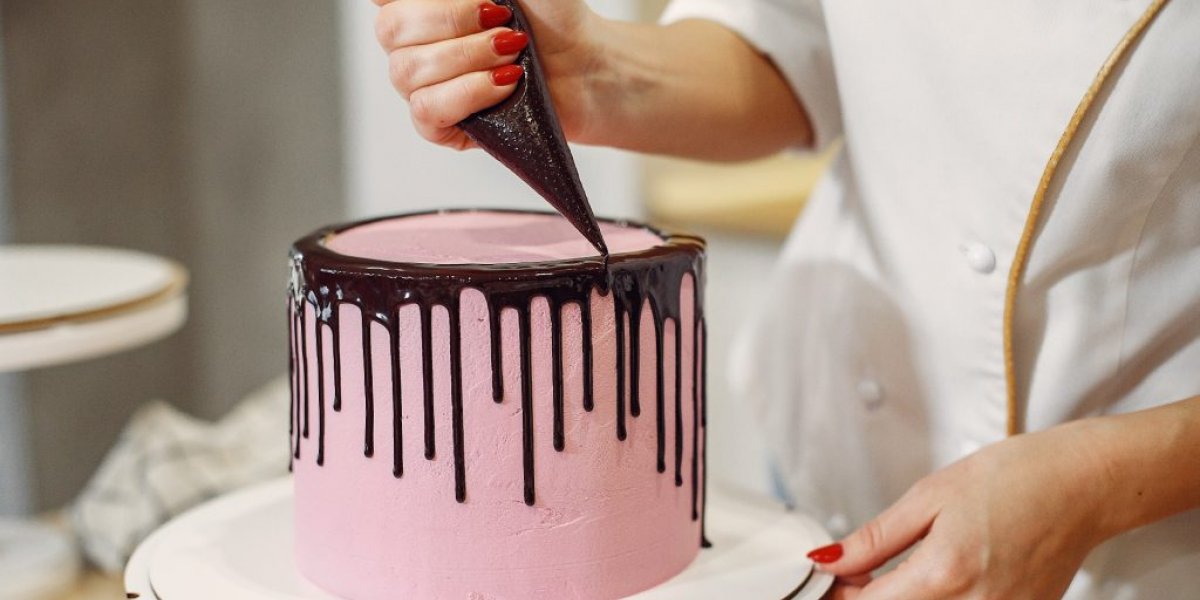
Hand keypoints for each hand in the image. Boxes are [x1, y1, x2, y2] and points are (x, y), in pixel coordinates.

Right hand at [372, 0, 599, 149]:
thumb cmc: (552, 15)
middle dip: (452, 22)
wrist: (585, 63)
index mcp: (422, 1)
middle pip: (391, 28)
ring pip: (407, 71)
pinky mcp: (441, 124)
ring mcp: (424, 84)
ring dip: (469, 57)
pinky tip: (504, 84)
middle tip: (503, 21)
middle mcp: (414, 40)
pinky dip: (469, 93)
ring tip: (512, 54)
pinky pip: (427, 110)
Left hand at [808, 424, 1113, 598]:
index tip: (831, 577)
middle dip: (869, 598)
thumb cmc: (1017, 479)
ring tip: (903, 571)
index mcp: (944, 574)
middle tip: (861, 572)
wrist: (1084, 485)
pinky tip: (940, 578)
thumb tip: (830, 560)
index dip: (840, 593)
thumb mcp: (930, 496)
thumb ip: (875, 538)